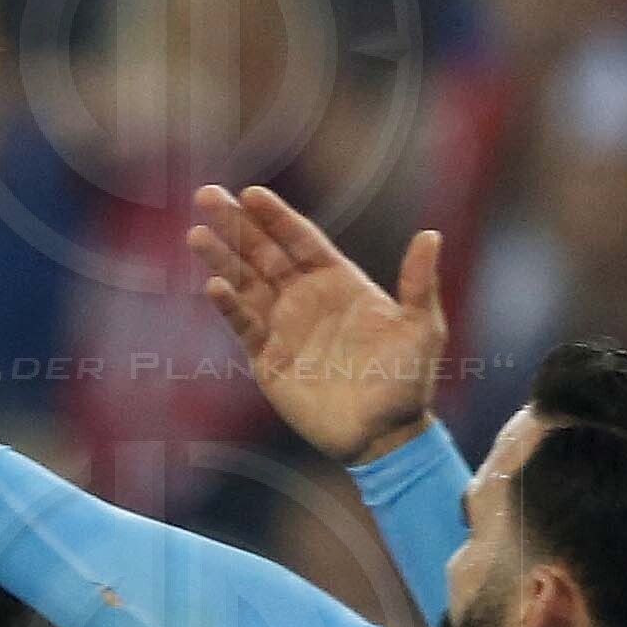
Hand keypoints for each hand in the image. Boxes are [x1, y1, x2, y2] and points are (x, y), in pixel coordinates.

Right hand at [188, 184, 443, 465]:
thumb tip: (430, 235)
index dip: (276, 217)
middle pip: (264, 254)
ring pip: (245, 284)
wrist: (382, 433)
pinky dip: (228, 306)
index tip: (251, 193)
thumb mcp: (421, 328)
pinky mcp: (267, 358)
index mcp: (340, 283)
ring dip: (221, 258)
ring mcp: (283, 327)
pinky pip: (244, 325)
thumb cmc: (408, 380)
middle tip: (207, 196)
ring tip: (196, 234)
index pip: (301, 240)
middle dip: (236, 226)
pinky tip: (213, 284)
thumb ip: (418, 283)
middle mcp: (306, 299)